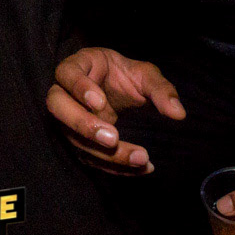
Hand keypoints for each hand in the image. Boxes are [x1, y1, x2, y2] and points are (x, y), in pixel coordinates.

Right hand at [45, 47, 184, 175]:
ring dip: (103, 153)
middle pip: (56, 106)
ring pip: (73, 138)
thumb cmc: (126, 76)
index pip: (67, 73)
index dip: (79, 88)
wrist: (119, 92)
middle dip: (82, 124)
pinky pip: (89, 157)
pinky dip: (114, 166)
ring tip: (140, 157)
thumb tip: (178, 113)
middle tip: (112, 138)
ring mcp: (67, 120)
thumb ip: (161, 90)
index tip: (101, 103)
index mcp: (78, 66)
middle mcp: (64, 93)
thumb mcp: (146, 75)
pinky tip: (140, 167)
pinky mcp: (78, 142)